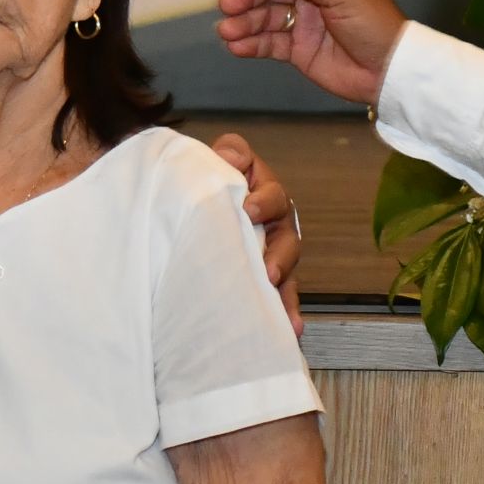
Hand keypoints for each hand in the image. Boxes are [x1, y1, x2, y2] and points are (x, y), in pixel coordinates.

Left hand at [210, 133, 303, 334]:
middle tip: (268, 271)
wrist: (193, 202)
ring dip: (285, 289)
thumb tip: (230, 154)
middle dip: (279, 255)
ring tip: (282, 311)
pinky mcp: (265, 275)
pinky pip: (280, 295)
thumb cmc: (205, 180)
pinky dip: (285, 311)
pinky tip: (290, 329)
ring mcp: (272, 250)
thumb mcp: (212, 160)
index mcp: (262, 191)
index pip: (270, 193)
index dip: (263, 200)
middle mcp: (273, 222)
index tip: (248, 209)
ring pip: (286, 270)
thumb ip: (227, 153)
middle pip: (286, 237)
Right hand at [215, 0, 408, 107]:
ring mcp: (304, 22)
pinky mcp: (298, 50)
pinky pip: (268, 43)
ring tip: (228, 32)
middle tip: (228, 7)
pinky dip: (251, 44)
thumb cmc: (374, 23)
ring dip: (244, 22)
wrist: (390, 71)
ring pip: (265, 16)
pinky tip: (237, 47)